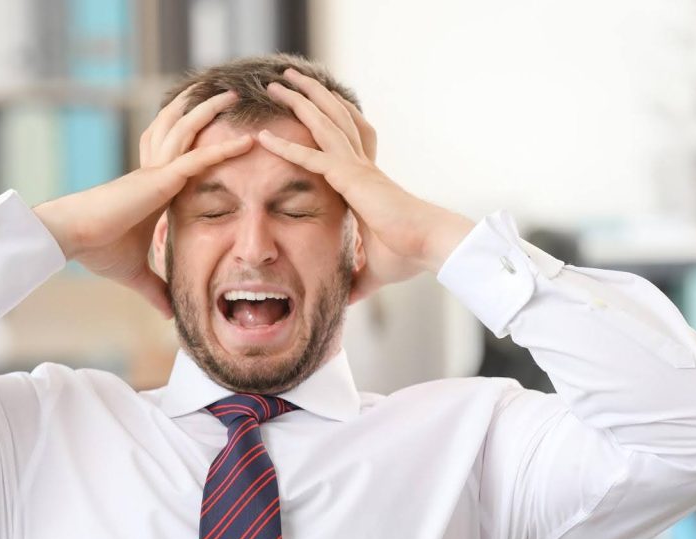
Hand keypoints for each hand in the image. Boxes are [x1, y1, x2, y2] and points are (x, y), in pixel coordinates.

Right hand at [34, 88, 251, 316]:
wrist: (73, 237)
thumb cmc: (96, 249)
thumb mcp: (135, 273)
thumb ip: (155, 289)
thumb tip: (167, 314)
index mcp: (154, 190)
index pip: (183, 161)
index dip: (199, 144)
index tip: (216, 135)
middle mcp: (157, 174)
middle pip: (184, 133)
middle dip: (202, 111)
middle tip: (224, 94)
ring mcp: (158, 172)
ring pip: (191, 132)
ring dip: (213, 113)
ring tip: (233, 94)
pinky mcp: (161, 179)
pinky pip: (199, 159)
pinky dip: (224, 150)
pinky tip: (247, 141)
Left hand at [257, 69, 474, 302]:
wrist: (430, 245)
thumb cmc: (409, 254)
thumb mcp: (373, 270)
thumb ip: (356, 280)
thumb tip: (346, 301)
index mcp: (363, 181)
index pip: (337, 144)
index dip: (319, 125)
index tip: (303, 112)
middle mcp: (359, 167)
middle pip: (330, 120)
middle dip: (309, 97)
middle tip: (288, 80)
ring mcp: (356, 168)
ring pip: (323, 124)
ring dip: (299, 102)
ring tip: (279, 82)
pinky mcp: (352, 179)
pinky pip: (313, 158)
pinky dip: (287, 148)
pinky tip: (264, 138)